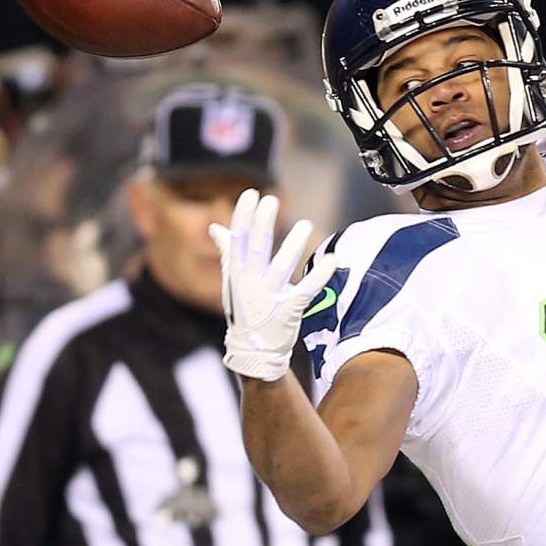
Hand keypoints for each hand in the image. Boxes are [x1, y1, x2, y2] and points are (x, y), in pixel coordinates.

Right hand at [208, 189, 335, 381]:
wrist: (252, 351)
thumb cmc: (244, 309)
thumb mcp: (232, 280)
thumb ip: (227, 251)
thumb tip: (214, 227)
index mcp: (236, 273)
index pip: (237, 239)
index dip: (243, 216)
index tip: (251, 194)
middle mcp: (249, 283)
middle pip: (256, 248)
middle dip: (263, 224)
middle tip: (272, 200)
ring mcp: (268, 298)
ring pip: (281, 267)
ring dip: (293, 245)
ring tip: (306, 224)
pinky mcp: (288, 311)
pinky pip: (305, 290)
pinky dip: (318, 275)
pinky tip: (331, 259)